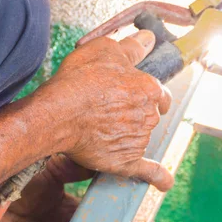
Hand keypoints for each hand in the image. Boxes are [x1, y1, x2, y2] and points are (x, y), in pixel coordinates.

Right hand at [36, 30, 173, 190]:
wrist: (57, 114)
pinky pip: (147, 171)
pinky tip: (164, 182)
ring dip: (128, 133)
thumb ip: (131, 47)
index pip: (158, 92)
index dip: (143, 91)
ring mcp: (138, 140)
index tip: (128, 92)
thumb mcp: (105, 51)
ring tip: (100, 126)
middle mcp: (149, 116)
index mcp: (149, 89)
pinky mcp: (125, 161)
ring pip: (140, 136)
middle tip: (106, 107)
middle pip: (149, 115)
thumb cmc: (79, 81)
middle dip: (133, 112)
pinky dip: (157, 177)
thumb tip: (149, 39)